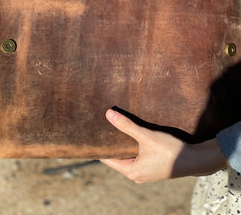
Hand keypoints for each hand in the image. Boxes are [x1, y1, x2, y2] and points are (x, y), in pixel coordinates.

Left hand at [100, 109, 227, 183]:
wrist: (196, 160)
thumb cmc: (170, 150)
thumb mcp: (146, 136)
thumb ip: (127, 125)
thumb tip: (108, 114)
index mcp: (131, 171)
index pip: (107, 158)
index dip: (100, 145)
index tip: (93, 133)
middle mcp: (135, 175)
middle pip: (117, 157)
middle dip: (111, 143)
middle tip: (102, 127)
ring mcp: (144, 172)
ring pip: (127, 156)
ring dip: (123, 144)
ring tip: (114, 128)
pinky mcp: (152, 167)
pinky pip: (136, 156)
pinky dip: (132, 146)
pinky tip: (131, 134)